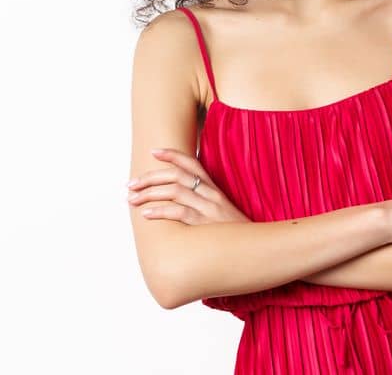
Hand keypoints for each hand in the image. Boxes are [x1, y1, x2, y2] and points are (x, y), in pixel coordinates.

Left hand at [128, 147, 251, 224]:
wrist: (253, 246)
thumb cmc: (232, 231)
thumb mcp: (220, 210)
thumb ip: (201, 201)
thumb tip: (175, 198)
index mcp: (214, 188)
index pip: (192, 163)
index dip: (173, 155)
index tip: (153, 152)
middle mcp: (211, 194)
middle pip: (178, 175)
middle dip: (150, 177)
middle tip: (131, 185)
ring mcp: (210, 208)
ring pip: (176, 191)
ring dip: (149, 193)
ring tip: (133, 199)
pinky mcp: (206, 224)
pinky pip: (180, 212)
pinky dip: (161, 211)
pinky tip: (146, 214)